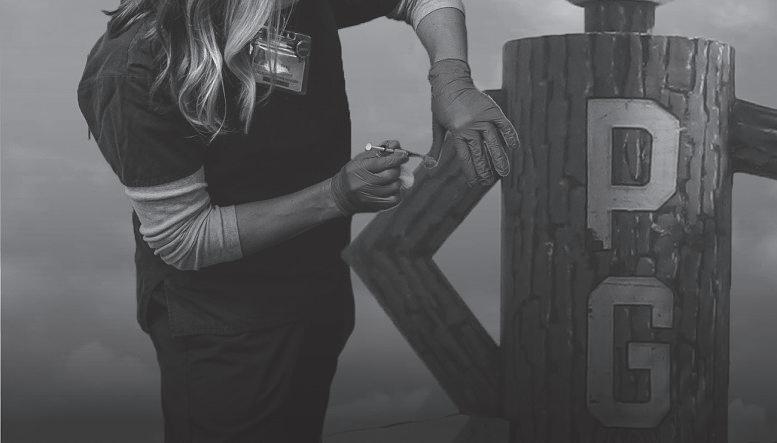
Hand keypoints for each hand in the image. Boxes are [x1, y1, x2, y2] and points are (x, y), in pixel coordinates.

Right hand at [330, 140, 408, 215]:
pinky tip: (390, 188)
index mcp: (360, 169)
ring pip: (395, 186)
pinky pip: (395, 198)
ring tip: (390, 178)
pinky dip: (396, 192)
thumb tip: (396, 145)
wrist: (342, 195)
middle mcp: (364, 184)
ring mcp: (371, 196)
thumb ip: (379, 151)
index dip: (397, 157)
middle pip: (391, 174)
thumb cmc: (353, 175)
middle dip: (397, 168)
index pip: (383, 162)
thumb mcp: (361, 159)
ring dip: (397, 180)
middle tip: (395, 166)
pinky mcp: (376, 206)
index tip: (404, 155)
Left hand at [428, 59, 519, 185]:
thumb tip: (429, 166)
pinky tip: (513, 147)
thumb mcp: (437, 126)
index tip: (475, 183)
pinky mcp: (492, 109)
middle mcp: (471, 126)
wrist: (450, 79)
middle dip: (485, 170)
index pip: (466, 158)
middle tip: (488, 182)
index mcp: (457, 132)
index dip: (471, 172)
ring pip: (494, 143)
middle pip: (480, 153)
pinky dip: (510, 135)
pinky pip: (504, 125)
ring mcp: (483, 117)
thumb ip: (435, 147)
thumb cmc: (441, 104)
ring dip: (499, 159)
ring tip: (503, 173)